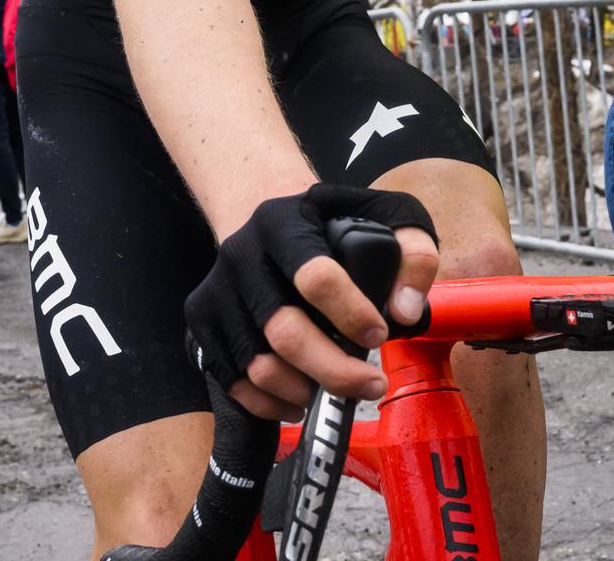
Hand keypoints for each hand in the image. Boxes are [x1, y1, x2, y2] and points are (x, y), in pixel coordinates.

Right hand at [185, 185, 440, 421]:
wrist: (261, 210)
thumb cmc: (331, 220)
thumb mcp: (384, 213)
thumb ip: (413, 252)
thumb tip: (406, 311)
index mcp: (284, 222)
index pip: (316, 276)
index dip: (352, 315)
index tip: (380, 335)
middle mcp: (241, 254)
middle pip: (283, 330)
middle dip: (334, 369)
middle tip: (370, 385)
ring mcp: (216, 290)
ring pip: (256, 363)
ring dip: (303, 389)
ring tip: (333, 390)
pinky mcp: (201, 321)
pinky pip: (231, 380)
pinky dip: (268, 403)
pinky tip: (299, 399)